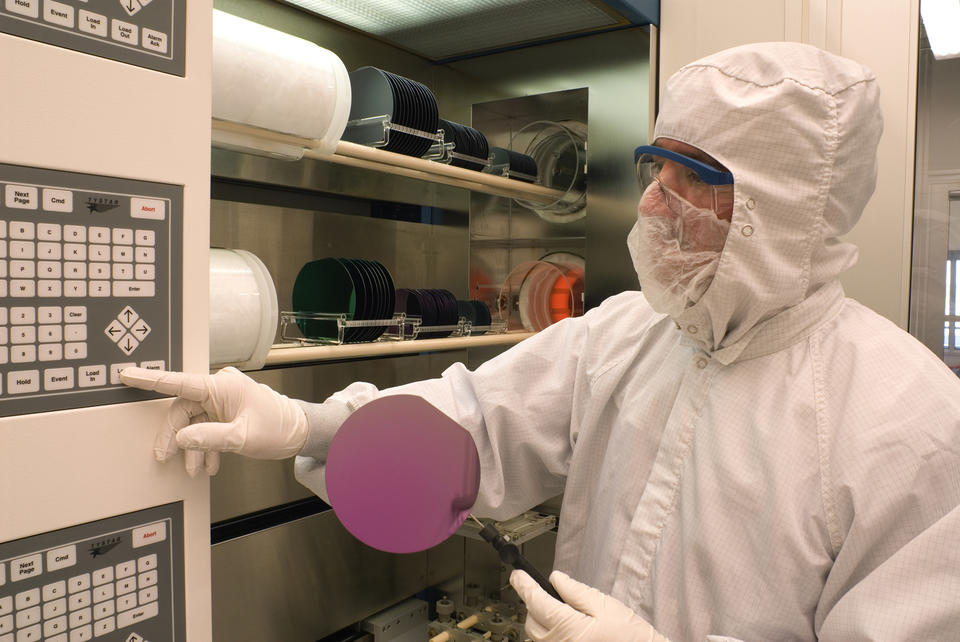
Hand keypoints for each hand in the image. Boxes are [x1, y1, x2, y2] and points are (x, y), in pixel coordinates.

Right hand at [120, 366, 307, 476]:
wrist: (300, 433)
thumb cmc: (279, 428)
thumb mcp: (243, 437)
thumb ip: (210, 437)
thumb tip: (181, 438)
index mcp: (221, 386)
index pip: (179, 382)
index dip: (151, 380)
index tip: (127, 375)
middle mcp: (219, 389)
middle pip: (181, 410)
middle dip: (175, 436)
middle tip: (166, 457)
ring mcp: (222, 401)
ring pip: (191, 422)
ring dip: (192, 446)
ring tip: (196, 469)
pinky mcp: (225, 413)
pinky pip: (204, 428)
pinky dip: (204, 446)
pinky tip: (208, 464)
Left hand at [510, 569, 670, 641]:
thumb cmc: (630, 637)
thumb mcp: (605, 606)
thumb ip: (577, 592)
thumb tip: (556, 579)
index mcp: (569, 629)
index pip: (536, 602)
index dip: (524, 585)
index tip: (517, 575)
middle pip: (532, 622)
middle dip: (534, 605)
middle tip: (546, 592)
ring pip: (538, 636)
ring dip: (542, 621)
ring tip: (563, 612)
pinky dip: (551, 634)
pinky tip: (567, 628)